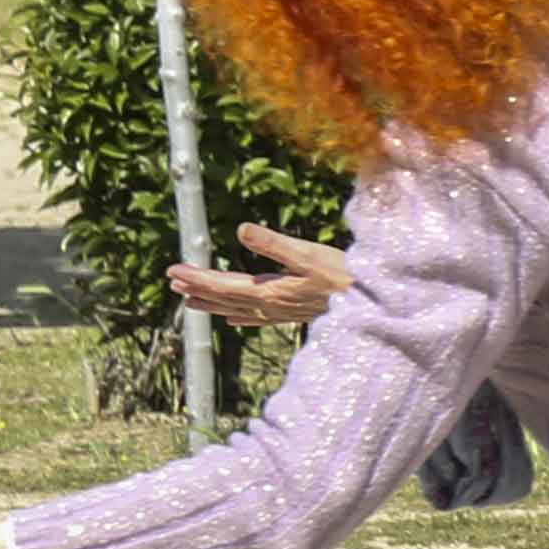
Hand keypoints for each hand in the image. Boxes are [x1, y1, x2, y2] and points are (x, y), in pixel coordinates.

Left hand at [165, 222, 354, 331]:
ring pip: (238, 309)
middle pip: (226, 298)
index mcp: (269, 291)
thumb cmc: (346, 277)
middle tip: (173, 282)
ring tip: (190, 302)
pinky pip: (259, 318)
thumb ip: (274, 243)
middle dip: (199, 289)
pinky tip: (233, 319)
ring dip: (214, 303)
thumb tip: (241, 229)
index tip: (172, 271)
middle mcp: (270, 306)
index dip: (196, 277)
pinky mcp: (295, 314)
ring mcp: (283, 312)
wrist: (375, 304)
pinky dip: (241, 317)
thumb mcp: (309, 253)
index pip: (223, 284)